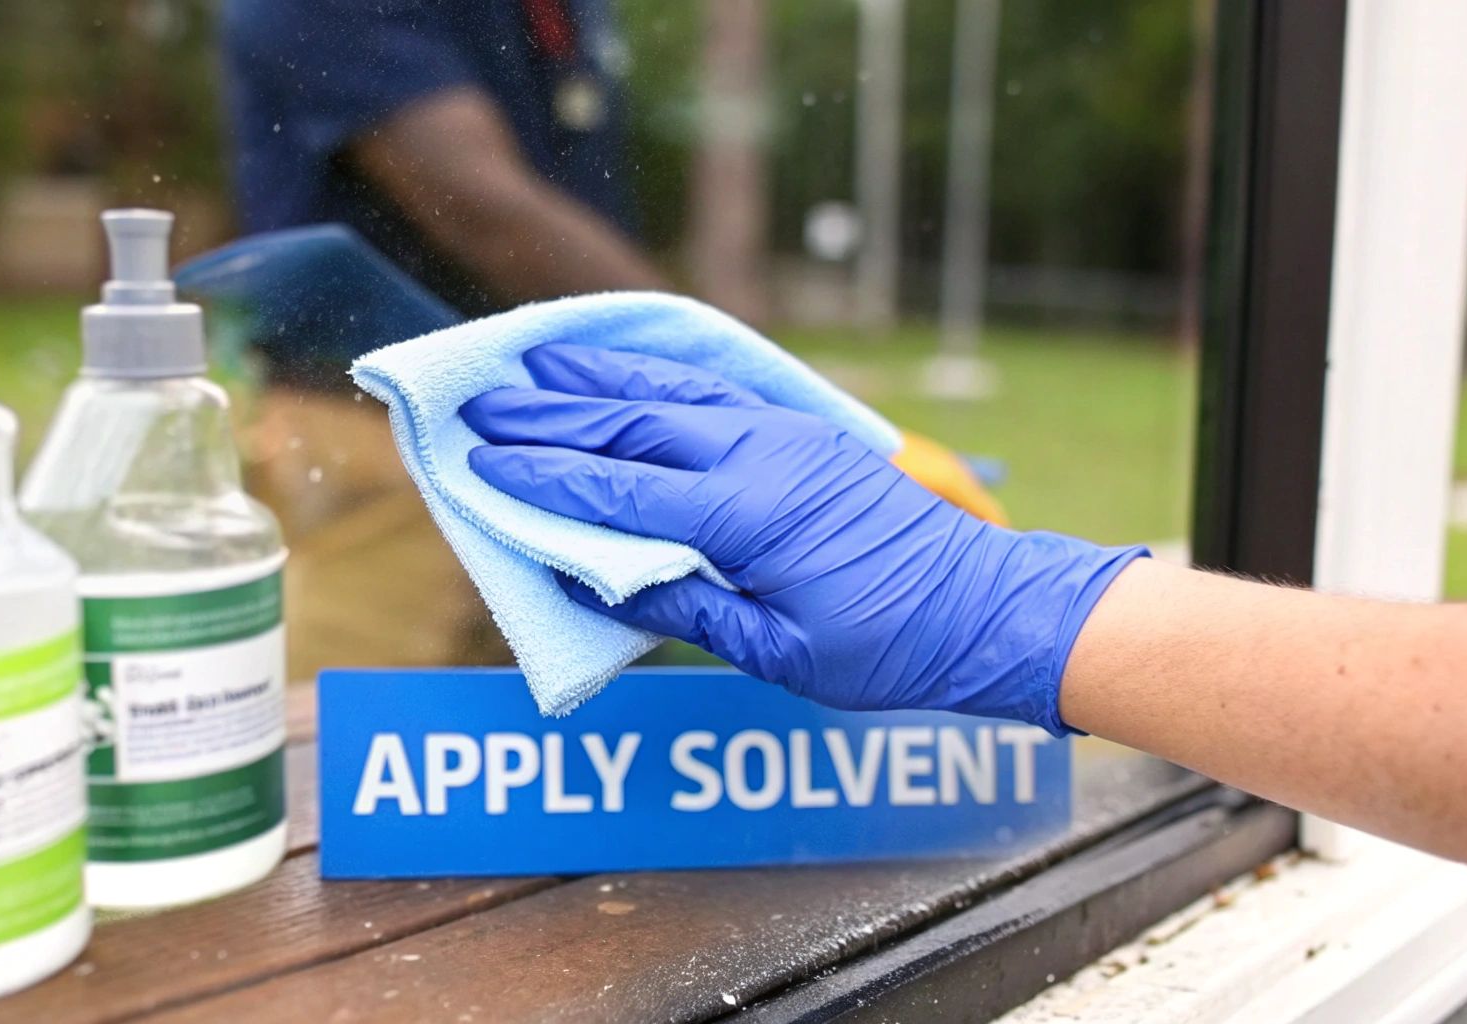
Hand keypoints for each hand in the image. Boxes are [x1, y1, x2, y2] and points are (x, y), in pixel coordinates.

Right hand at [461, 343, 1145, 733]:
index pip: (619, 486)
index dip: (544, 474)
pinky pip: (716, 388)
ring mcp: (785, 433)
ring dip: (600, 376)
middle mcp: (760, 455)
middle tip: (482, 402)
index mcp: (746, 515)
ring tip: (537, 358)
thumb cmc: (886, 648)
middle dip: (552, 413)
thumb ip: (685, 607)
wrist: (986, 607)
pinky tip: (629, 367)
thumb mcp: (778, 651)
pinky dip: (660, 373)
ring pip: (672, 391)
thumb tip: (597, 577)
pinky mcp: (804, 431)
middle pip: (633, 422)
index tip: (480, 461)